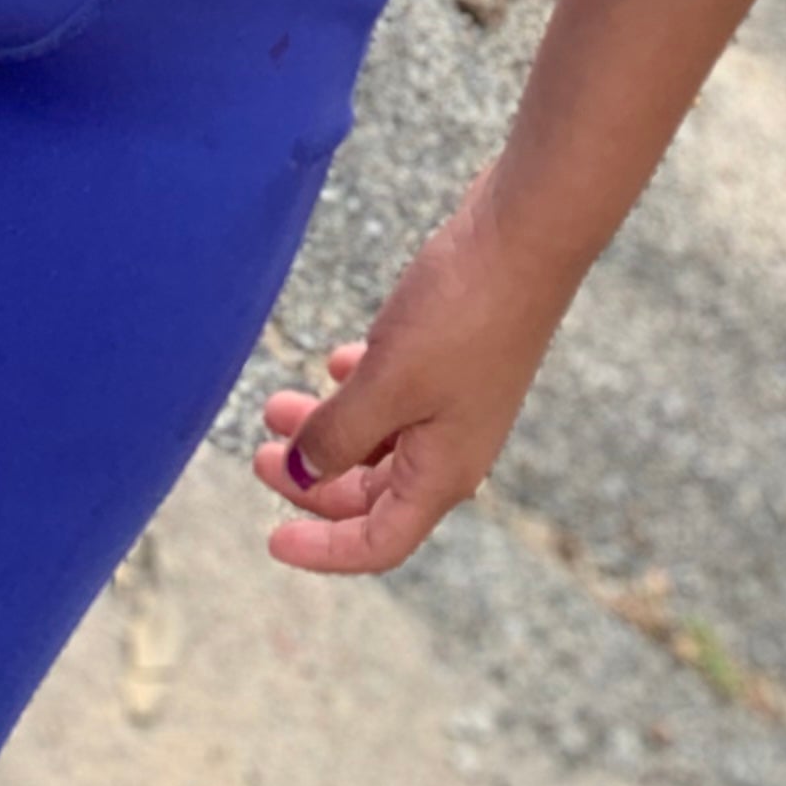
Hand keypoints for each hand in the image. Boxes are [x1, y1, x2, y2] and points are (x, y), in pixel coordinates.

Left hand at [253, 170, 569, 576]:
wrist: (525, 235)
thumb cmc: (460, 315)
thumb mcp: (384, 385)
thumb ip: (336, 437)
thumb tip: (299, 474)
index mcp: (442, 473)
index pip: (378, 542)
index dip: (323, 550)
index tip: (271, 537)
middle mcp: (451, 448)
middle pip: (372, 494)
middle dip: (312, 480)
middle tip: (260, 452)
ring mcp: (456, 403)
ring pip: (378, 439)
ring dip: (328, 427)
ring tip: (278, 400)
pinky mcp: (455, 360)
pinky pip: (395, 395)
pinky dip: (359, 389)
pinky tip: (336, 362)